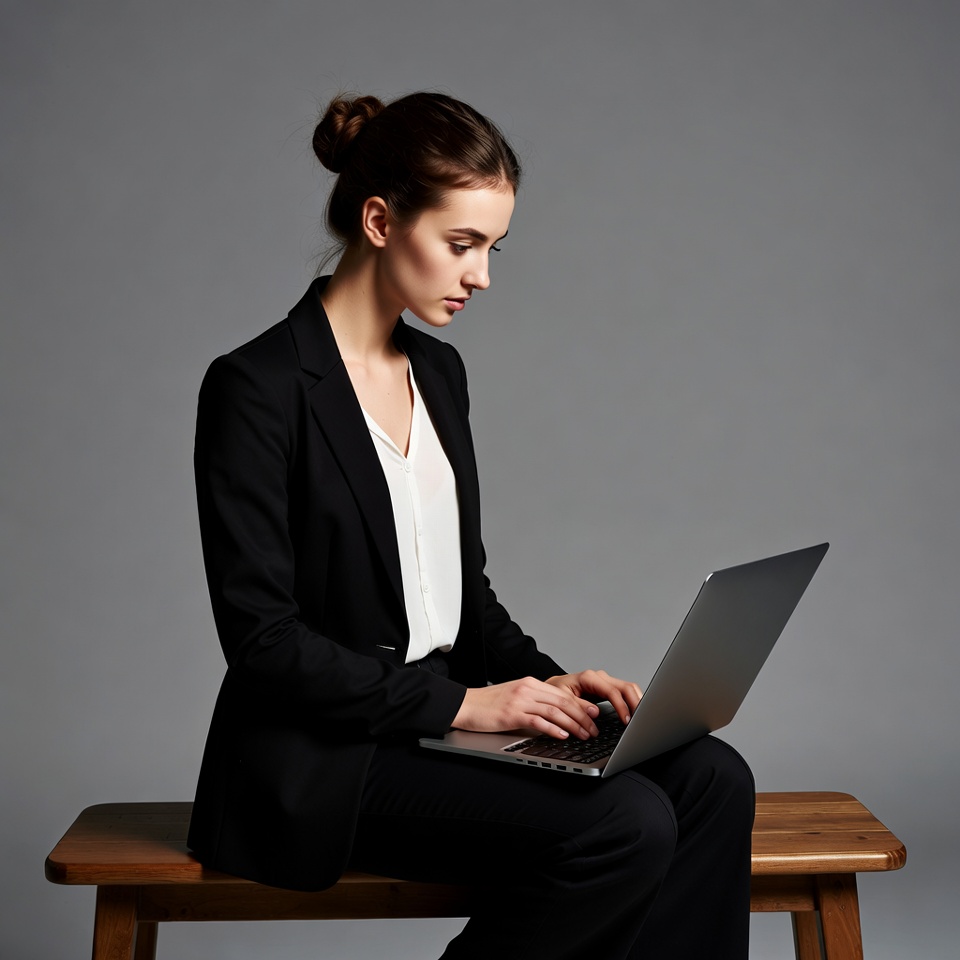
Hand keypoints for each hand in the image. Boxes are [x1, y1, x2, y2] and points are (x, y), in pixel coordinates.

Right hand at [452, 676, 602, 740]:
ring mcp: (520, 700)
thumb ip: (533, 701)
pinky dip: (553, 729)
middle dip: (582, 716)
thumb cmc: (488, 704)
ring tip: (585, 735)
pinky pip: (538, 721)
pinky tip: (563, 736)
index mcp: (530, 683)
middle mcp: (527, 689)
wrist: (465, 704)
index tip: (594, 714)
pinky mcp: (512, 714)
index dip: (581, 704)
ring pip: (555, 711)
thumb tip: (555, 715)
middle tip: (595, 728)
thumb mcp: (514, 697)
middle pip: (563, 702)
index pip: (562, 694)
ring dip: (573, 725)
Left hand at [545, 670, 641, 726]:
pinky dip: (632, 702)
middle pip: (626, 687)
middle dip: (636, 703)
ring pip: (628, 688)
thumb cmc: (554, 693)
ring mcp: (604, 682)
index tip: (626, 721)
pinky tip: (635, 713)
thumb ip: (578, 706)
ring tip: (641, 718)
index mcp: (588, 678)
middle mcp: (599, 677)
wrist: (551, 688)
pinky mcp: (607, 688)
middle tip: (641, 720)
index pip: (612, 691)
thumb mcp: (562, 701)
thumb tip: (595, 712)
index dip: (621, 706)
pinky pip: (624, 693)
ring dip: (636, 701)